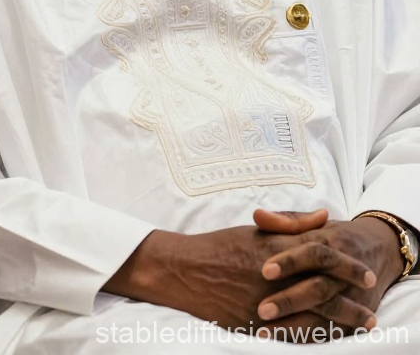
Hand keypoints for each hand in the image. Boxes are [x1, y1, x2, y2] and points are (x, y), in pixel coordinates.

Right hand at [105, 208, 353, 332]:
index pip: (321, 256)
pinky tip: (326, 337)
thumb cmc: (221, 245)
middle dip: (350, 299)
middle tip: (370, 307)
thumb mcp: (257, 228)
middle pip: (322, 289)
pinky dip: (312, 335)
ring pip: (310, 314)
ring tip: (358, 325)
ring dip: (338, 321)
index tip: (364, 272)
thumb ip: (292, 223)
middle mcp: (274, 277)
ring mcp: (264, 302)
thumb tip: (324, 216)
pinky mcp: (254, 323)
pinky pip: (289, 333)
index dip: (346, 265)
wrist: (185, 270)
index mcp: (275, 249)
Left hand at [255, 210, 403, 338]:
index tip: (264, 271)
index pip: (311, 252)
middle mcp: (343, 271)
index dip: (289, 262)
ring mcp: (353, 296)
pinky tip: (288, 343)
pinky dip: (313, 338)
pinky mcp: (357, 314)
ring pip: (326, 315)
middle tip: (262, 310)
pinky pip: (335, 331)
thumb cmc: (337, 235)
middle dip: (290, 300)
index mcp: (331, 243)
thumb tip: (257, 216)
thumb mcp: (315, 224)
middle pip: (319, 287)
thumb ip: (285, 221)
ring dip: (297, 326)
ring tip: (266, 332)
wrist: (383, 248)